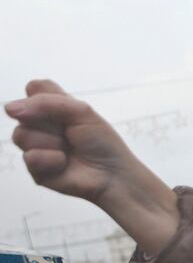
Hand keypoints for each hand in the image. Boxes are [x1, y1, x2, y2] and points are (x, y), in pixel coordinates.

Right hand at [6, 80, 135, 203]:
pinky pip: (30, 157)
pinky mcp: (35, 169)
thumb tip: (9, 109)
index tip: (66, 110)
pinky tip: (64, 164)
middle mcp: (39, 125)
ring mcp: (35, 147)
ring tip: (68, 150)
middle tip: (72, 134)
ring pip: (22, 135)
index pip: (34, 88)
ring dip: (52, 142)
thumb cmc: (101, 142)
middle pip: (22, 112)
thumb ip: (47, 103)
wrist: (113, 174)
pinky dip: (52, 160)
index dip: (46, 98)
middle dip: (52, 123)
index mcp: (52, 108)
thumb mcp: (81, 112)